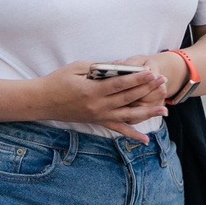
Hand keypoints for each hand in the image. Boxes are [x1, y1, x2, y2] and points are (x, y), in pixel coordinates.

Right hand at [44, 60, 167, 139]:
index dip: (138, 78)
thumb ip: (99, 67)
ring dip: (147, 112)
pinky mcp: (97, 122)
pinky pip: (117, 130)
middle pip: (128, 97)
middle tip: (163, 82)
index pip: (120, 84)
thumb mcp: (77, 67)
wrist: (42, 101)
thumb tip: (120, 65)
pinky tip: (145, 140)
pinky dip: (132, 135)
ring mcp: (99, 116)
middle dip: (147, 89)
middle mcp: (98, 106)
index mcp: (92, 90)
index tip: (152, 72)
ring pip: (128, 115)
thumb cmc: (57, 81)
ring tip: (164, 109)